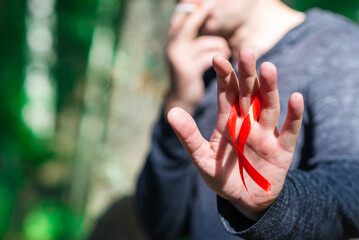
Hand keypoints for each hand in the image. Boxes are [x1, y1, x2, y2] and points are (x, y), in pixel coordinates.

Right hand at [165, 0, 230, 114]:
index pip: (180, 14)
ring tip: (226, 51)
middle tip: (213, 2)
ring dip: (220, 46)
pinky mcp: (188, 70)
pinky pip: (210, 57)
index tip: (206, 0)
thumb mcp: (186, 51)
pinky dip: (221, 58)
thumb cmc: (189, 72)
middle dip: (204, 12)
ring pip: (207, 41)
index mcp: (172, 39)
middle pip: (190, 22)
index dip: (192, 5)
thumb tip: (200, 8)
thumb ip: (190, 34)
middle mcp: (172, 46)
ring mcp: (178, 58)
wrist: (182, 98)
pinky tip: (225, 62)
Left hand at [167, 48, 303, 219]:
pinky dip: (293, 115)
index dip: (224, 76)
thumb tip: (171, 111)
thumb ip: (188, 136)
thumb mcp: (202, 158)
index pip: (226, 93)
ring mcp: (266, 134)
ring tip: (267, 68)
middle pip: (248, 93)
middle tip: (246, 51)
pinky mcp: (282, 149)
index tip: (217, 58)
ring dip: (269, 88)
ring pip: (268, 106)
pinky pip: (289, 130)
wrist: (244, 200)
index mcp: (228, 121)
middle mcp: (248, 122)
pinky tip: (295, 98)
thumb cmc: (222, 177)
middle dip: (247, 74)